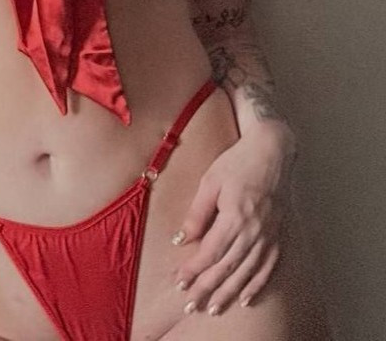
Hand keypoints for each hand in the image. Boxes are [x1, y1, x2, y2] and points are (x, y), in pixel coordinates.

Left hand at [170, 122, 296, 315]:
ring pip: (247, 272)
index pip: (210, 252)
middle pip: (228, 267)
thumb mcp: (211, 182)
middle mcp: (254, 230)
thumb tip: (181, 239)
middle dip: (208, 289)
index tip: (179, 282)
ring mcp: (269, 234)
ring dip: (229, 292)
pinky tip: (245, 298)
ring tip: (213, 308)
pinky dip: (256, 285)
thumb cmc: (238, 162)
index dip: (194, 270)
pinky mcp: (278, 234)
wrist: (272, 150)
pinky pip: (268, 266)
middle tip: (191, 306)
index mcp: (235, 216)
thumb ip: (197, 213)